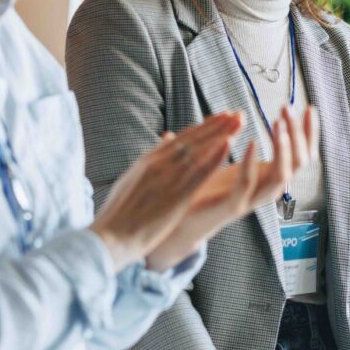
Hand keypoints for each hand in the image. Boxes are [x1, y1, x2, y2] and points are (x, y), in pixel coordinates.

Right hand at [90, 112, 242, 271]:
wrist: (110, 236)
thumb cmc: (119, 213)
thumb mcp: (131, 179)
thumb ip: (150, 161)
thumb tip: (164, 141)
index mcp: (148, 159)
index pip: (182, 138)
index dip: (203, 127)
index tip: (220, 118)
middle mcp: (159, 163)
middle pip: (195, 138)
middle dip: (217, 124)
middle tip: (236, 113)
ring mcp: (169, 178)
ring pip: (200, 149)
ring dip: (222, 134)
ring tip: (239, 122)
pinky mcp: (177, 195)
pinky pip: (200, 172)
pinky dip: (215, 156)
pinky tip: (229, 144)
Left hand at [144, 105, 319, 270]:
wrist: (179, 222)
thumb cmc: (202, 190)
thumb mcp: (221, 161)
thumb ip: (227, 139)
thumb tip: (234, 113)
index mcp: (267, 176)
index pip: (302, 154)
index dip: (309, 133)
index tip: (309, 108)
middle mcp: (266, 188)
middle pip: (300, 163)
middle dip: (300, 134)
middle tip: (289, 109)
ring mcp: (252, 198)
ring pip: (282, 176)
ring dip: (283, 148)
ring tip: (279, 124)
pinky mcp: (232, 205)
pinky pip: (248, 184)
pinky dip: (251, 162)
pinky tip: (250, 142)